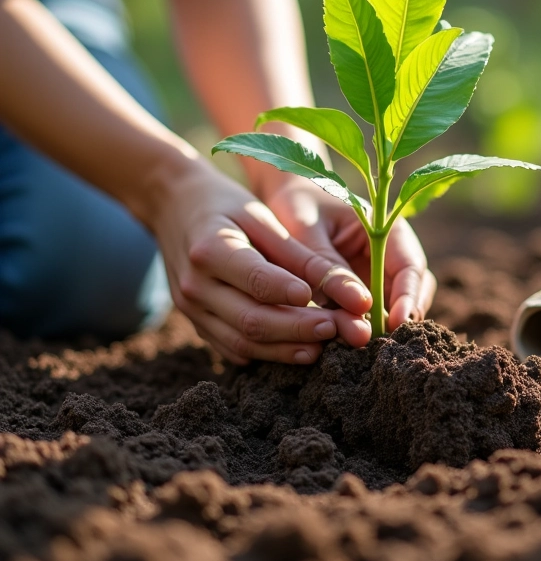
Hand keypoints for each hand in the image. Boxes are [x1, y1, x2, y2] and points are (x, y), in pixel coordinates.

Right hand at [146, 160, 372, 364]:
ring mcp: (191, 309)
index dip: (290, 294)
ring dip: (285, 350)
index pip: (255, 280)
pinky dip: (266, 354)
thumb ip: (302, 256)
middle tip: (335, 328)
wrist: (174, 207)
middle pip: (250, 320)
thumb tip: (347, 290)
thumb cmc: (227, 206)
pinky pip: (232, 349)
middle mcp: (195, 285)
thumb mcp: (263, 217)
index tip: (325, 300)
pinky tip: (296, 349)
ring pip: (241, 343)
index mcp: (210, 248)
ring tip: (323, 345)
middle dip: (297, 329)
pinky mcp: (197, 323)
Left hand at [265, 178, 436, 330]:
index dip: (409, 297)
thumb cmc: (295, 203)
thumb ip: (328, 267)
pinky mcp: (358, 290)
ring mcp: (376, 272)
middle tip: (378, 345)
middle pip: (411, 292)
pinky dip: (360, 327)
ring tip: (359, 348)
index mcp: (386, 228)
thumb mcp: (306, 229)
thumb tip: (361, 309)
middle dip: (399, 319)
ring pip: (393, 307)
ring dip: (379, 327)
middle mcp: (389, 253)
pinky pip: (367, 314)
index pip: (411, 266)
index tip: (397, 323)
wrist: (283, 196)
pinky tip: (343, 342)